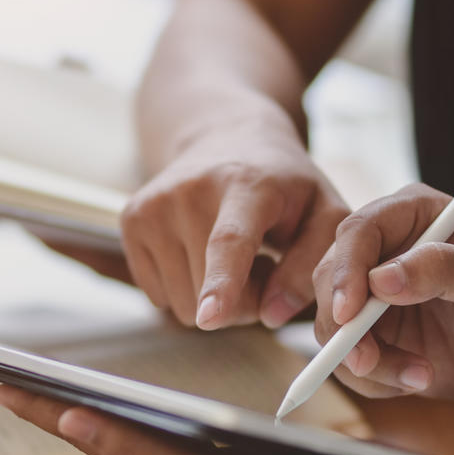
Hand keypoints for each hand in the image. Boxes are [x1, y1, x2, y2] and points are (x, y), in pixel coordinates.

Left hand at [0, 384, 401, 454]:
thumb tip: (73, 419)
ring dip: (91, 406)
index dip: (39, 406)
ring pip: (131, 431)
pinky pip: (170, 433)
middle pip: (100, 428)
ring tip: (54, 385)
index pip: (85, 431)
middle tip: (6, 374)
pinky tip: (143, 403)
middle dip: (52, 402)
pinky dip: (141, 414)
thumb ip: (139, 454)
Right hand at [117, 117, 349, 330]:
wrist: (227, 137)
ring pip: (181, 303)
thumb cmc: (285, 187)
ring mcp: (154, 204)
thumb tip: (272, 315)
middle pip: (207, 290)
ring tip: (229, 256)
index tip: (210, 317)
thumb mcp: (322, 214)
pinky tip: (199, 253)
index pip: (229, 240)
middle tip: (260, 266)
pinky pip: (158, 297)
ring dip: (211, 297)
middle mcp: (191, 189)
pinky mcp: (131, 219)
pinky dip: (183, 288)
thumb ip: (309, 267)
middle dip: (241, 301)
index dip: (222, 281)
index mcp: (248, 184)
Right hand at [310, 184, 453, 403]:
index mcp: (415, 215)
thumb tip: (382, 279)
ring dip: (365, 360)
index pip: (359, 231)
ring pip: (331, 322)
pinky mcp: (369, 331)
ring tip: (420, 375)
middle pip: (330, 276)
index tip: (350, 313)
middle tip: (368, 362)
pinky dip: (374, 379)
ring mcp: (371, 292)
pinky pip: (344, 357)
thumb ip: (446, 269)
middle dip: (342, 325)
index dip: (346, 270)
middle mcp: (384, 248)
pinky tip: (417, 378)